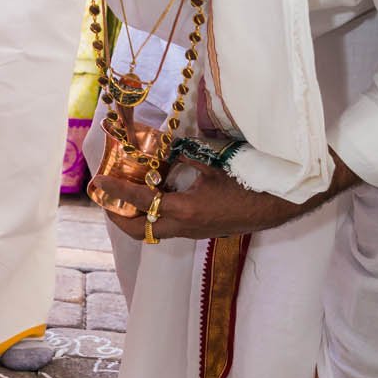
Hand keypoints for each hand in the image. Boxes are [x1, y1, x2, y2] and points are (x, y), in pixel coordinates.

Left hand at [92, 166, 301, 242]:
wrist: (278, 204)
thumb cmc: (249, 180)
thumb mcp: (214, 162)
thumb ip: (185, 156)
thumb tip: (163, 145)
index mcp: (187, 209)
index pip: (142, 203)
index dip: (117, 192)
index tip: (99, 181)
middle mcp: (186, 226)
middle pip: (140, 232)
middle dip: (118, 217)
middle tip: (106, 198)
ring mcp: (194, 232)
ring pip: (153, 232)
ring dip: (135, 219)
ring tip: (123, 198)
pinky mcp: (202, 230)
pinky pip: (169, 228)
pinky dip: (154, 216)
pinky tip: (154, 197)